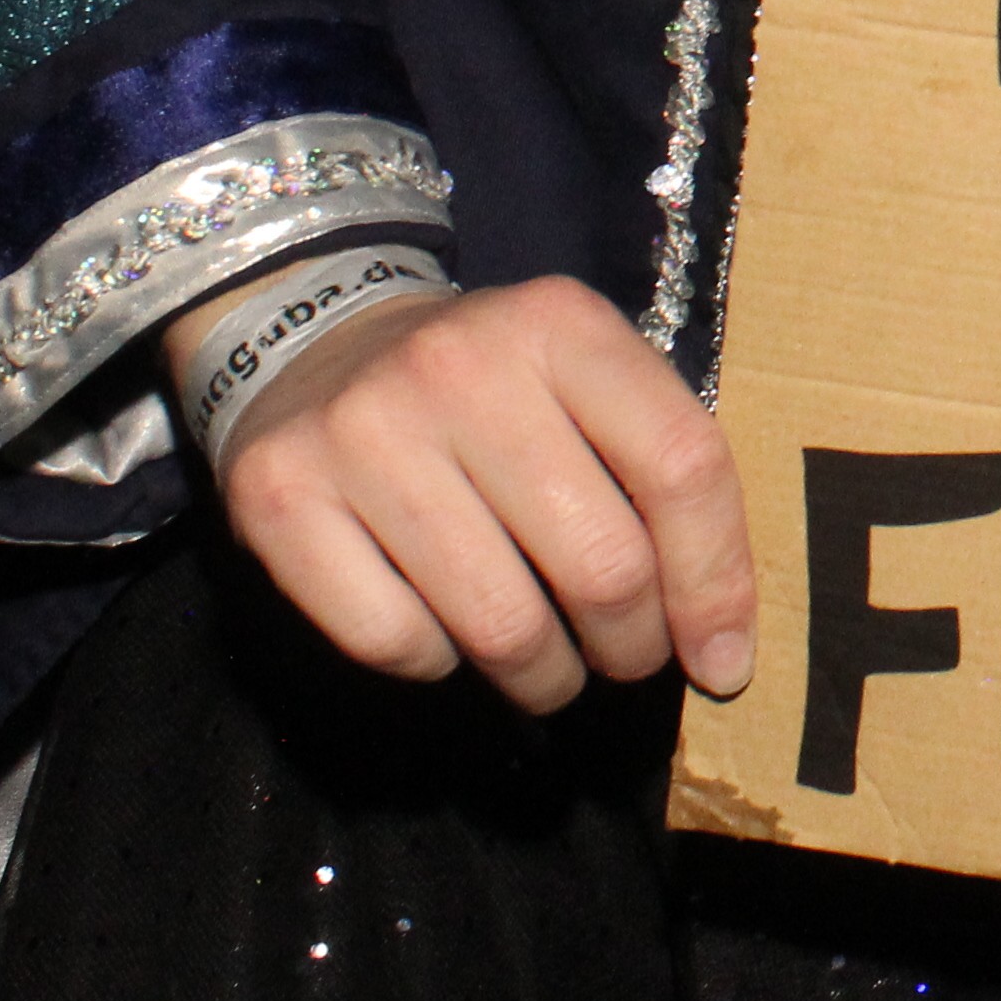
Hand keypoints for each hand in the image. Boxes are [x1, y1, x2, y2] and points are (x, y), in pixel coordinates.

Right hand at [163, 269, 754, 714]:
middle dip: (630, 646)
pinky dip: (438, 664)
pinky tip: (447, 631)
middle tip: (623, 657)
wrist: (313, 336)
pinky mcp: (279, 498)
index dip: (715, 580)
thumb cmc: (487, 384)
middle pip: (600, 564)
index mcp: (561, 325)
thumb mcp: (585, 377)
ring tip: (548, 665)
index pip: (681, 466)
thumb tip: (720, 644)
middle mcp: (461, 368)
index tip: (721, 659)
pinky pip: (394, 642)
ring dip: (544, 675)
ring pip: (500, 624)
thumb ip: (660, 473)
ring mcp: (362, 432)